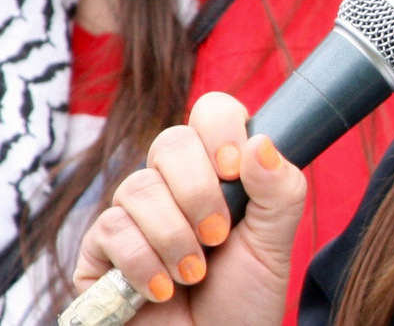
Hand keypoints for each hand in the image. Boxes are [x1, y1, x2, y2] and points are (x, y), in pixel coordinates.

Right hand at [72, 93, 305, 325]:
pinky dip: (144, 263)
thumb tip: (260, 141)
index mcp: (218, 170)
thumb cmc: (244, 297)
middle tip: (219, 237)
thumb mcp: (275, 242)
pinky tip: (162, 290)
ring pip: (139, 188)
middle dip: (200, 193)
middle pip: (171, 142)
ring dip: (175, 237)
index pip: (211, 111)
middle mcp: (172, 184)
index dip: (221, 130)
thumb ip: (280, 190)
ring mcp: (133, 215)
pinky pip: (112, 230)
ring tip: (194, 275)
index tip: (234, 169)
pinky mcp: (99, 250)